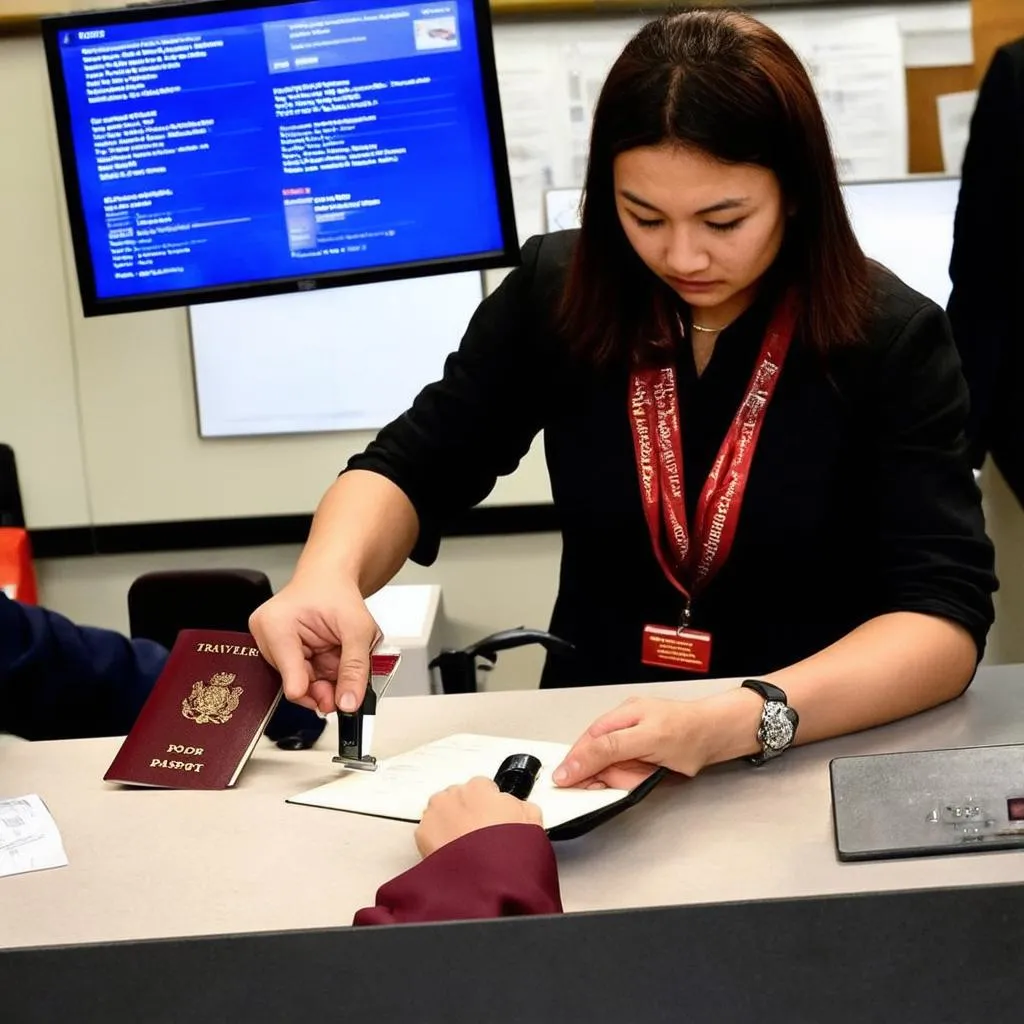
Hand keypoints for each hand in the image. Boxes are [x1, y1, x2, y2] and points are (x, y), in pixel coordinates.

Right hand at [249, 575, 380, 714]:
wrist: (329, 578)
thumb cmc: (336, 591)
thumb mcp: (357, 628)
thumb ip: (355, 667)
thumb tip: (349, 703)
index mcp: (276, 625)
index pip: (290, 678)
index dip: (316, 694)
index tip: (338, 702)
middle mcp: (266, 636)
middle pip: (295, 684)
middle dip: (325, 687)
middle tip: (348, 688)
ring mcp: (271, 646)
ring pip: (301, 683)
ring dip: (325, 680)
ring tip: (340, 660)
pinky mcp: (279, 653)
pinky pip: (302, 675)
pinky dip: (320, 674)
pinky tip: (330, 660)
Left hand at [415, 778, 542, 858]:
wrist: (484, 881)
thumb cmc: (506, 853)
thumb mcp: (532, 822)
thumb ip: (523, 806)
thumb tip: (520, 807)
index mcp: (480, 787)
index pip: (484, 787)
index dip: (491, 805)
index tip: (493, 819)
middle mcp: (454, 794)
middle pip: (460, 797)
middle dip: (468, 812)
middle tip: (480, 836)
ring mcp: (435, 813)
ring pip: (442, 812)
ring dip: (451, 823)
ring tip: (466, 848)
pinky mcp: (422, 833)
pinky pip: (430, 831)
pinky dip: (437, 840)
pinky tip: (453, 854)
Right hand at [552, 697, 715, 789]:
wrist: (718, 734)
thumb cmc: (689, 733)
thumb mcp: (645, 741)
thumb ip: (608, 751)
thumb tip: (575, 763)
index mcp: (619, 717)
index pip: (587, 745)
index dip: (576, 765)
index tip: (564, 783)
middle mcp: (623, 726)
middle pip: (598, 758)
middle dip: (608, 775)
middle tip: (626, 780)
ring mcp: (633, 740)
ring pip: (613, 769)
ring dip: (625, 778)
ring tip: (647, 773)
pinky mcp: (642, 753)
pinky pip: (627, 772)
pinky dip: (633, 779)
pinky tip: (649, 774)